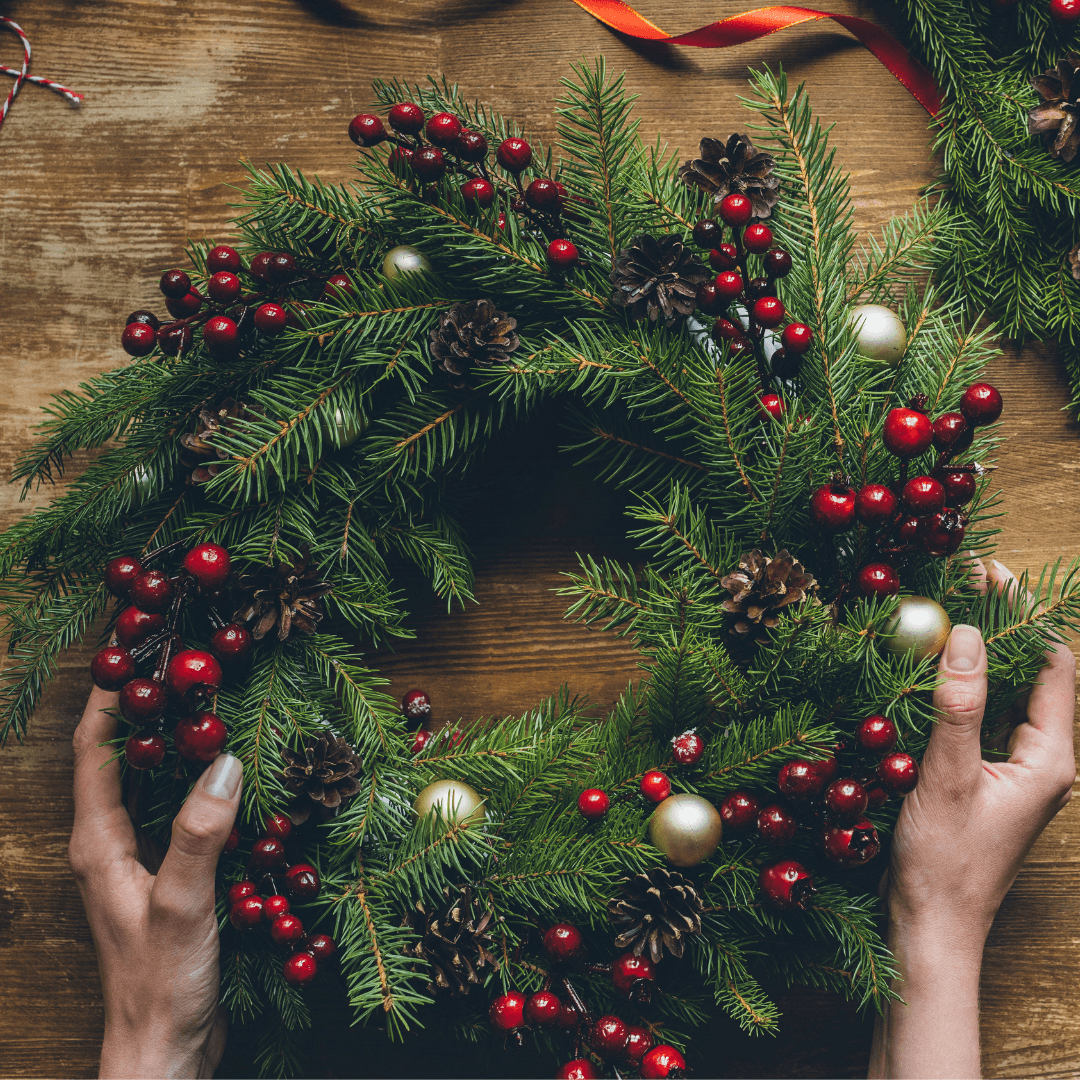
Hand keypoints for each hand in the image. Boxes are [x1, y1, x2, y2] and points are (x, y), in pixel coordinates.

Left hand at [69, 685, 242, 1078]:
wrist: (163, 1049)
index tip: (135, 646)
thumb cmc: (160, 983)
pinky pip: (175, 810)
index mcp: (97, 842)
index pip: (94, 750)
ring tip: (207, 701)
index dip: (110, 696)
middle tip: (181, 663)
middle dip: (144, 707)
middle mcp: (109, 844)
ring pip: (148, 782)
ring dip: (172, 741)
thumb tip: (227, 760)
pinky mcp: (163, 876)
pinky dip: (195, 779)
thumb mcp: (182, 904)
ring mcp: (136, 861)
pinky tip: (230, 772)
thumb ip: (201, 832)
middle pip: (119, 757)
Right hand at [869, 558, 1075, 1077]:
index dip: (1024, 612)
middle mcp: (1043, 760)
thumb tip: (966, 635)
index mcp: (1051, 758)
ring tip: (943, 612)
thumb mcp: (947, 777)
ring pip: (1005, 695)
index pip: (1051, 665)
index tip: (990, 571)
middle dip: (1000, 624)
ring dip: (978, 653)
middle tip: (961, 581)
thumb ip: (958, 705)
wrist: (932, 927)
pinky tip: (928, 671)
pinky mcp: (988, 780)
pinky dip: (961, 687)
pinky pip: (983, 718)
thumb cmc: (944, 863)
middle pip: (1031, 674)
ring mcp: (1016, 772)